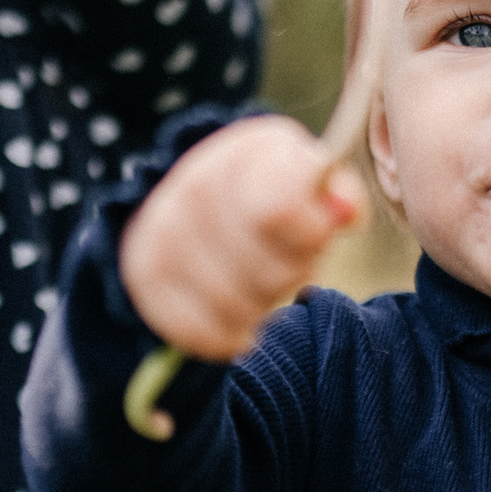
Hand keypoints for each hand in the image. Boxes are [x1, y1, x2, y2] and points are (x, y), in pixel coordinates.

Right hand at [121, 118, 364, 361]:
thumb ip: (336, 194)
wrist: (193, 203)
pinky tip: (240, 322)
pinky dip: (226, 335)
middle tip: (291, 266)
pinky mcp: (144, 276)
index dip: (310, 236)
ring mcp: (163, 232)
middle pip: (264, 270)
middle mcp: (194, 186)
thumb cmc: (267, 195)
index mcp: (245, 156)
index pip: (279, 211)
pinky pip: (195, 330)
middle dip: (290, 275)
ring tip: (263, 288)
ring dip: (260, 306)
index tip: (318, 237)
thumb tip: (346, 212)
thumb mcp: (306, 180)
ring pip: (232, 304)